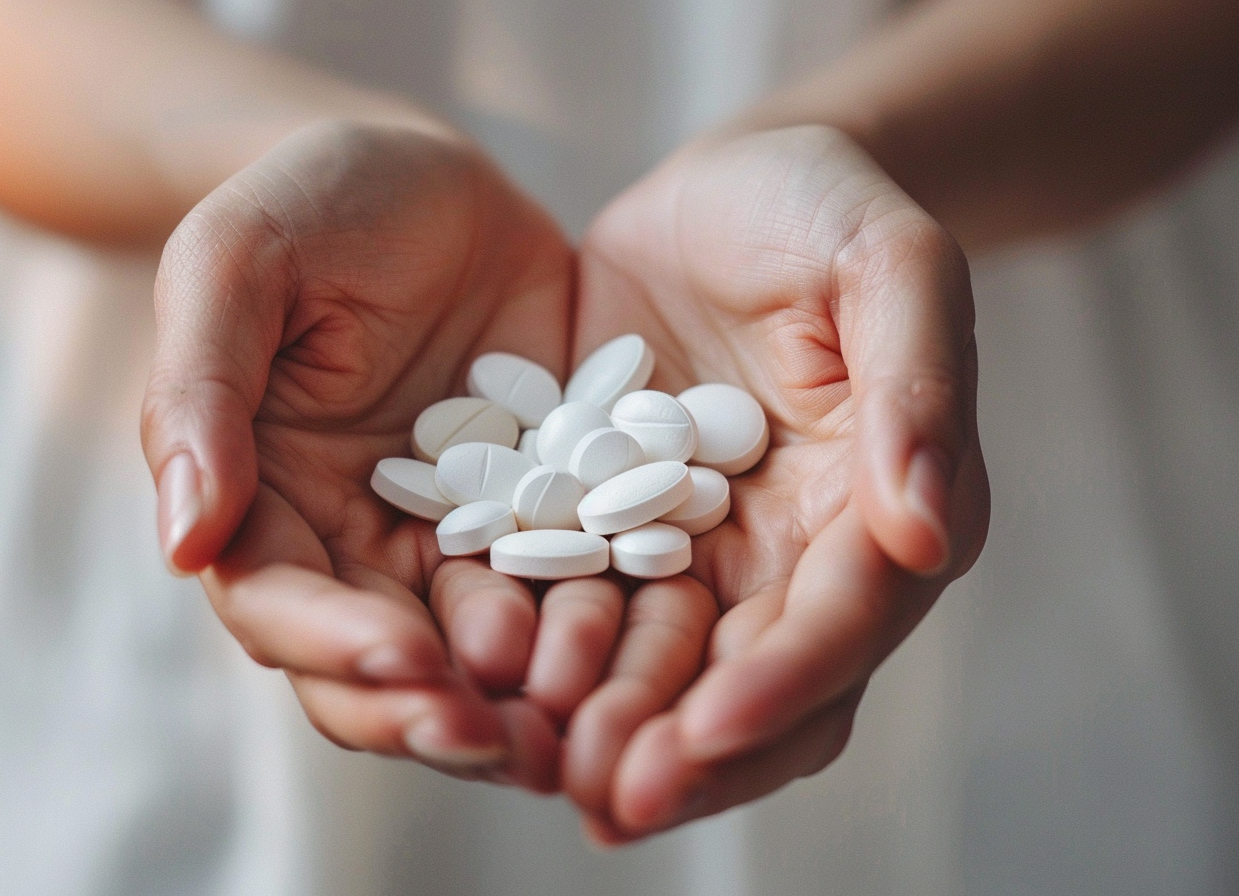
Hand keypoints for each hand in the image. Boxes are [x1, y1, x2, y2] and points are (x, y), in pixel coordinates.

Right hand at [141, 121, 585, 788]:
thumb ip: (200, 396)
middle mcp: (356, 542)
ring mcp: (453, 537)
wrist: (429, 178)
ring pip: (480, 650)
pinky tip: (644, 650)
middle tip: (506, 742)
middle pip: (381, 662)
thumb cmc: (312, 203)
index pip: (282, 606)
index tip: (407, 661)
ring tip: (582, 730)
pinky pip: (570, 583)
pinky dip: (599, 625)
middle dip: (435, 711)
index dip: (335, 645)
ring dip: (525, 700)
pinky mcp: (542, 514)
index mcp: (265, 502)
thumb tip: (182, 544)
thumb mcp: (238, 266)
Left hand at [559, 125, 989, 839]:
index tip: (704, 731)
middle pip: (748, 679)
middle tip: (606, 796)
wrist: (731, 189)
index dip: (782, 684)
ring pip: (660, 667)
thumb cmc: (823, 208)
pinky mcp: (615, 526)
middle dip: (683, 747)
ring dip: (606, 725)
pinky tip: (487, 688)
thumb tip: (925, 533)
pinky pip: (580, 605)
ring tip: (536, 766)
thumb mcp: (888, 263)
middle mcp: (792, 554)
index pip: (840, 622)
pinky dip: (541, 653)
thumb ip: (919, 384)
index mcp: (876, 510)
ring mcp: (700, 549)